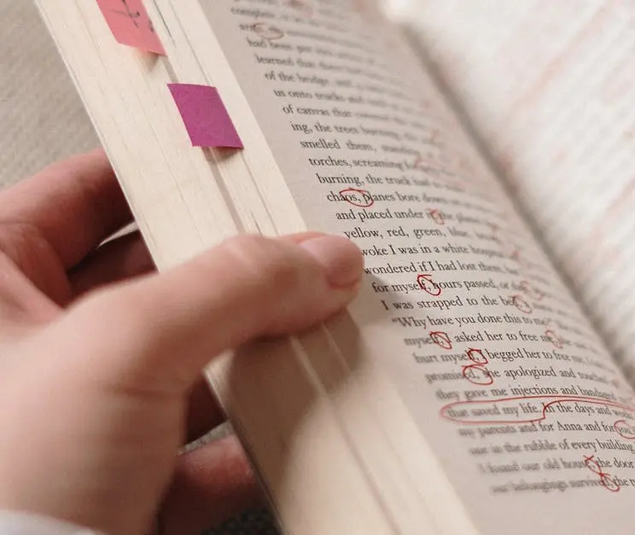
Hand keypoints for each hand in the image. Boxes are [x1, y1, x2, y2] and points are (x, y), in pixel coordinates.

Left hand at [0, 150, 363, 534]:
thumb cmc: (2, 483)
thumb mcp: (119, 346)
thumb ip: (232, 286)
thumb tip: (321, 258)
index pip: (82, 193)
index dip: (161, 170)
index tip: (237, 160)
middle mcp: (30, 353)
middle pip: (154, 281)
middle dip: (235, 269)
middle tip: (301, 245)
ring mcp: (79, 427)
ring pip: (189, 367)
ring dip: (258, 353)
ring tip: (320, 325)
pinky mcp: (120, 493)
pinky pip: (203, 454)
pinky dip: (258, 440)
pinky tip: (301, 423)